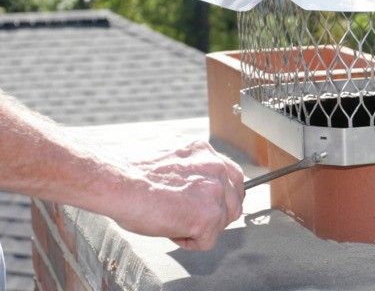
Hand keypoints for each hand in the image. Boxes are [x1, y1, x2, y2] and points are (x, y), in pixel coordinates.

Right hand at [115, 141, 244, 250]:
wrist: (120, 184)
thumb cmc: (132, 175)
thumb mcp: (172, 162)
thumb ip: (191, 171)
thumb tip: (195, 188)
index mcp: (205, 152)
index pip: (232, 177)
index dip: (222, 196)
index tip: (209, 205)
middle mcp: (216, 168)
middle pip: (234, 202)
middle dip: (215, 215)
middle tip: (190, 219)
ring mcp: (215, 192)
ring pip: (222, 222)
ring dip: (200, 228)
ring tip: (173, 221)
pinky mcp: (208, 216)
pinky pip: (207, 241)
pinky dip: (188, 242)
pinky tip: (170, 230)